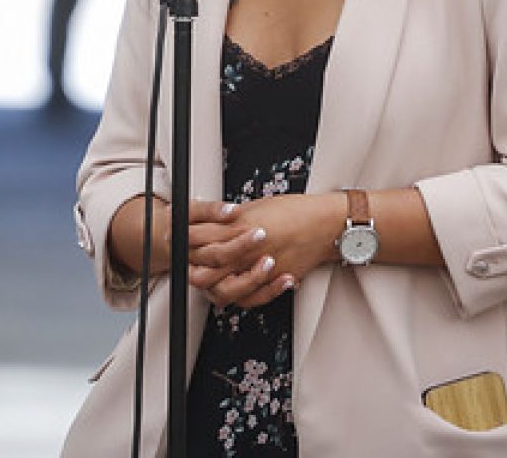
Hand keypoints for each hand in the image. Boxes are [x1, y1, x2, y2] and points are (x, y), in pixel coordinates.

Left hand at [187, 194, 340, 308]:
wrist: (324, 224)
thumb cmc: (296, 210)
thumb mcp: (258, 206)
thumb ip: (236, 219)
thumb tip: (220, 223)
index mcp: (239, 227)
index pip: (201, 238)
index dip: (187, 241)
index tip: (181, 241)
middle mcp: (246, 250)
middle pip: (206, 268)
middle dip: (194, 269)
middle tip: (191, 266)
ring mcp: (259, 268)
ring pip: (223, 289)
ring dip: (214, 287)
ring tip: (214, 281)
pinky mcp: (272, 281)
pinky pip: (249, 298)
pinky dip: (241, 297)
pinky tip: (239, 290)